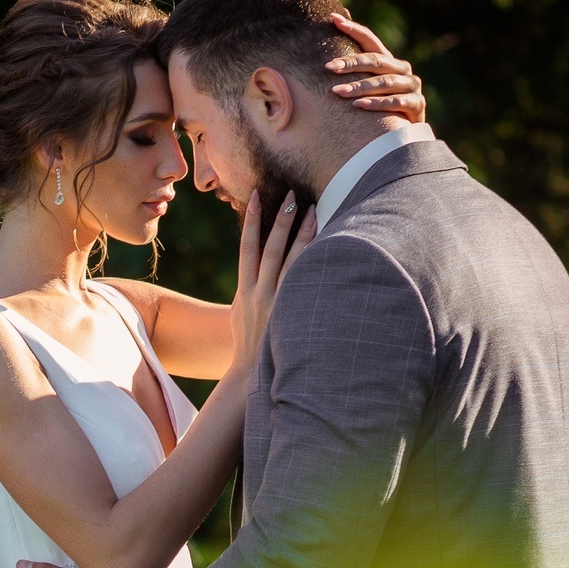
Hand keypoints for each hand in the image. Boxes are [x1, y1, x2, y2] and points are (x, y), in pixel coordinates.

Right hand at [224, 189, 313, 382]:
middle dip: (280, 219)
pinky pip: (304, 281)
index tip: (256, 196)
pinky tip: (327, 244)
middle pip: (271, 248)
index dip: (251, 220)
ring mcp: (277, 303)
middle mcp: (259, 293)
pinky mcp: (291, 312)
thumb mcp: (241, 315)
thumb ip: (251, 290)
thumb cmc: (249, 344)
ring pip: (291, 261)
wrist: (250, 375)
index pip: (246, 247)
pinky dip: (314, 261)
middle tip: (291, 193)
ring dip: (302, 234)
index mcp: (244, 291)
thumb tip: (261, 271)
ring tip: (312, 209)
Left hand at [326, 14, 425, 123]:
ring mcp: (412, 87)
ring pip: (385, 82)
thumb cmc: (380, 107)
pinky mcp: (417, 105)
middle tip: (328, 67)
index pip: (370, 41)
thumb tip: (334, 24)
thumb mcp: (368, 85)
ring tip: (337, 92)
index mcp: (389, 61)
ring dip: (360, 87)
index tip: (334, 19)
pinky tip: (358, 105)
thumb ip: (354, 65)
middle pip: (376, 61)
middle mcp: (403, 69)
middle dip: (351, 63)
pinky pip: (395, 102)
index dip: (353, 29)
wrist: (406, 134)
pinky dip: (377, 103)